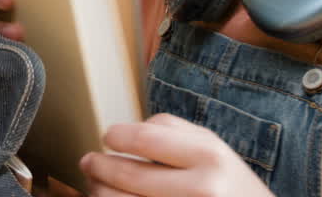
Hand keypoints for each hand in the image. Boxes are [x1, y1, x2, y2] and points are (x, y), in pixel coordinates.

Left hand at [80, 113, 272, 196]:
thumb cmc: (233, 188)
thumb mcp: (214, 150)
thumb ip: (173, 132)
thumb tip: (127, 131)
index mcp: (209, 156)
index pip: (145, 139)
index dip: (117, 137)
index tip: (107, 138)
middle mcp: (201, 188)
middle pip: (129, 175)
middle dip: (99, 168)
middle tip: (88, 163)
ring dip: (100, 193)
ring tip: (96, 186)